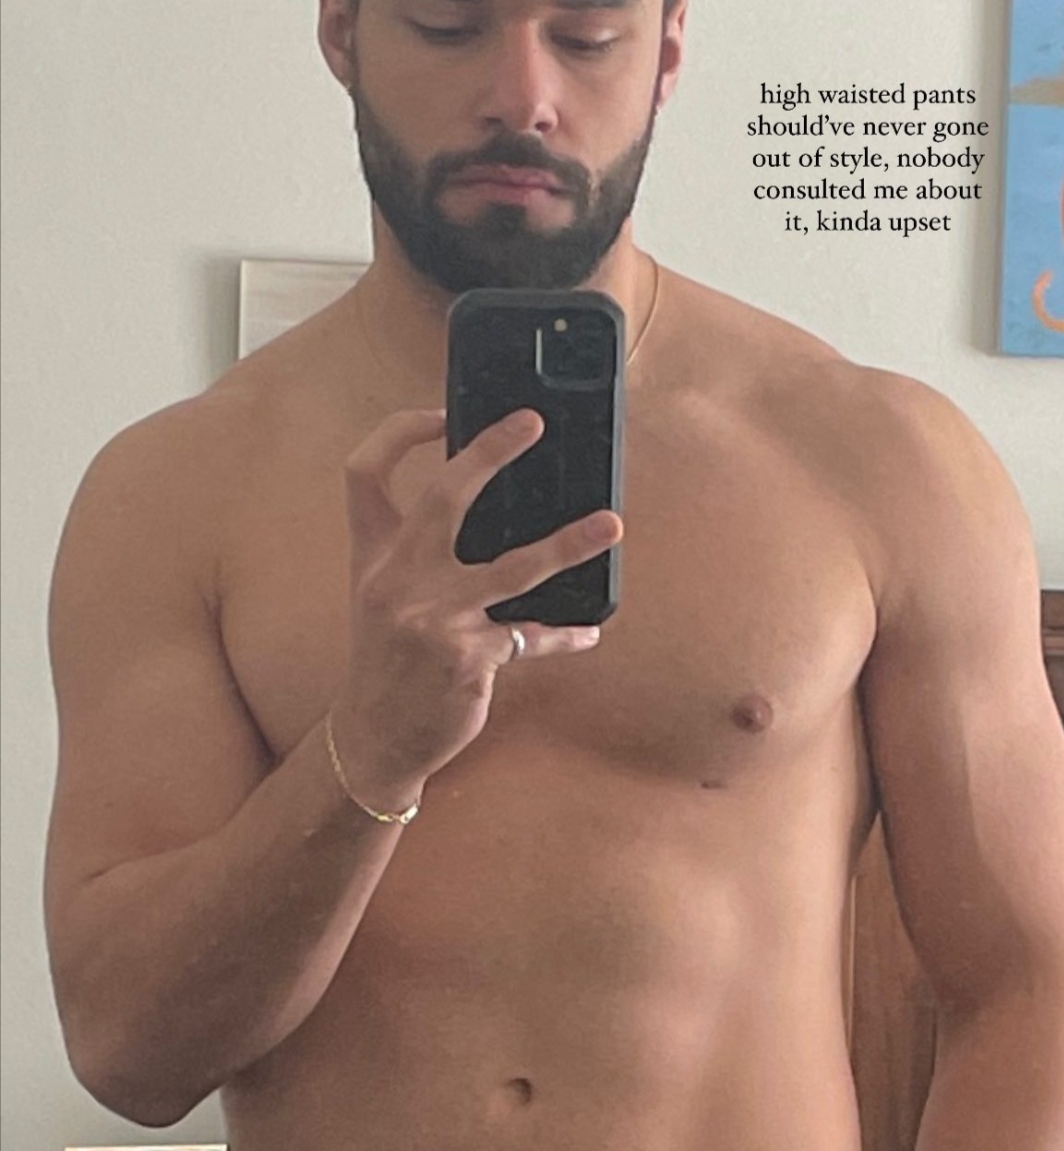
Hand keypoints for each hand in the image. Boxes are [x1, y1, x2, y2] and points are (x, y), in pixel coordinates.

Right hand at [330, 407, 620, 800]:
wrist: (374, 737)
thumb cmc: (387, 659)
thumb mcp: (383, 596)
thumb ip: (417, 551)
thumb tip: (491, 506)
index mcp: (373, 555)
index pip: (365, 473)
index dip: (399, 432)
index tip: (441, 412)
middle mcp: (397, 578)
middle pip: (443, 496)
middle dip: (490, 453)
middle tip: (532, 424)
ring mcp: (433, 618)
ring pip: (513, 568)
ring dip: (569, 545)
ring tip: (612, 525)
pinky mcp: (468, 658)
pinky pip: (530, 637)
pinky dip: (561, 634)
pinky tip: (587, 632)